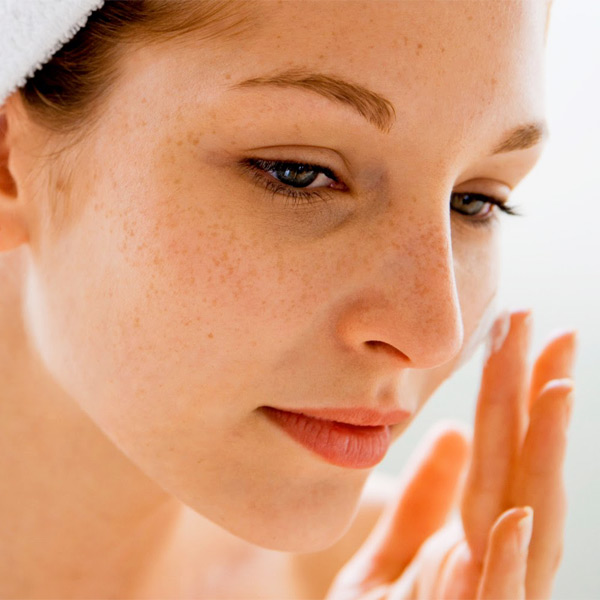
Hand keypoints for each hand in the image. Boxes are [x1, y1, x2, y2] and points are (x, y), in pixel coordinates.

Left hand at [325, 310, 576, 599]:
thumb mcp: (386, 560)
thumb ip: (421, 501)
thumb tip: (451, 430)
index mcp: (472, 538)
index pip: (498, 454)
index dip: (511, 395)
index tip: (520, 332)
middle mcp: (488, 563)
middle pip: (518, 471)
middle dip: (534, 402)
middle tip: (546, 330)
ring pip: (524, 524)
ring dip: (542, 461)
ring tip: (554, 389)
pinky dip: (507, 564)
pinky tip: (511, 512)